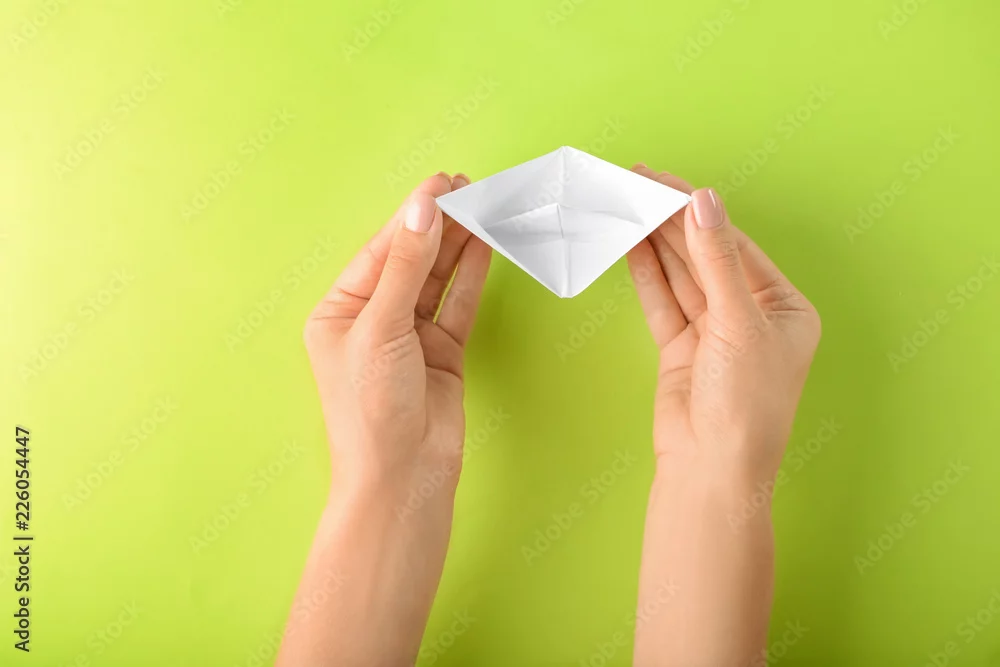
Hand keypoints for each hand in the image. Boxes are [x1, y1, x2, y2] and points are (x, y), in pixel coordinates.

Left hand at [279, 173, 490, 666]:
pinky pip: (458, 302)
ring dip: (460, 243)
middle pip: (411, 258)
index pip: (382, 250)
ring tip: (485, 205)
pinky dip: (473, 274)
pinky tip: (486, 243)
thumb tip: (422, 207)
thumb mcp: (382, 328)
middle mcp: (373, 318)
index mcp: (340, 310)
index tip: (444, 183)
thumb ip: (406, 266)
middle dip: (440, 223)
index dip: (413, 215)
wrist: (403, 478)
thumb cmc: (372, 410)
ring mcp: (410, 334)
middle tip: (471, 187)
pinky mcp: (443, 351)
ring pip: (438, 277)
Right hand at [626, 166, 820, 483]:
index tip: (663, 182)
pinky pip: (663, 301)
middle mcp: (749, 315)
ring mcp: (713, 332)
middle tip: (635, 184)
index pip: (733, 244)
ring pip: (680, 275)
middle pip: (704, 255)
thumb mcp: (737, 323)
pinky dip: (646, 274)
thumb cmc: (745, 406)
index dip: (697, 211)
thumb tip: (704, 201)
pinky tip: (630, 244)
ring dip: (654, 242)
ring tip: (626, 205)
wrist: (712, 470)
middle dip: (670, 221)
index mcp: (782, 306)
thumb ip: (715, 259)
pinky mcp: (682, 348)